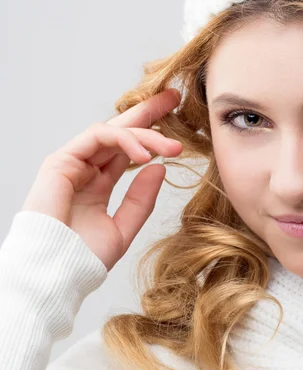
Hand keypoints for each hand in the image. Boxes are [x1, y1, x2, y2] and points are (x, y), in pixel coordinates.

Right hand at [21, 89, 182, 271]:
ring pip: (113, 132)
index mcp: (99, 183)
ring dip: (145, 134)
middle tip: (173, 97)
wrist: (58, 272)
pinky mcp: (61, 161)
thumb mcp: (124, 226)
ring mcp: (73, 163)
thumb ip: (141, 198)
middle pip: (120, 131)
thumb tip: (160, 168)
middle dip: (147, 112)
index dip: (150, 133)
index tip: (177, 123)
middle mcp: (86, 169)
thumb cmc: (84, 256)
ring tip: (173, 146)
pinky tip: (145, 154)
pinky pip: (97, 138)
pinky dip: (124, 140)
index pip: (127, 150)